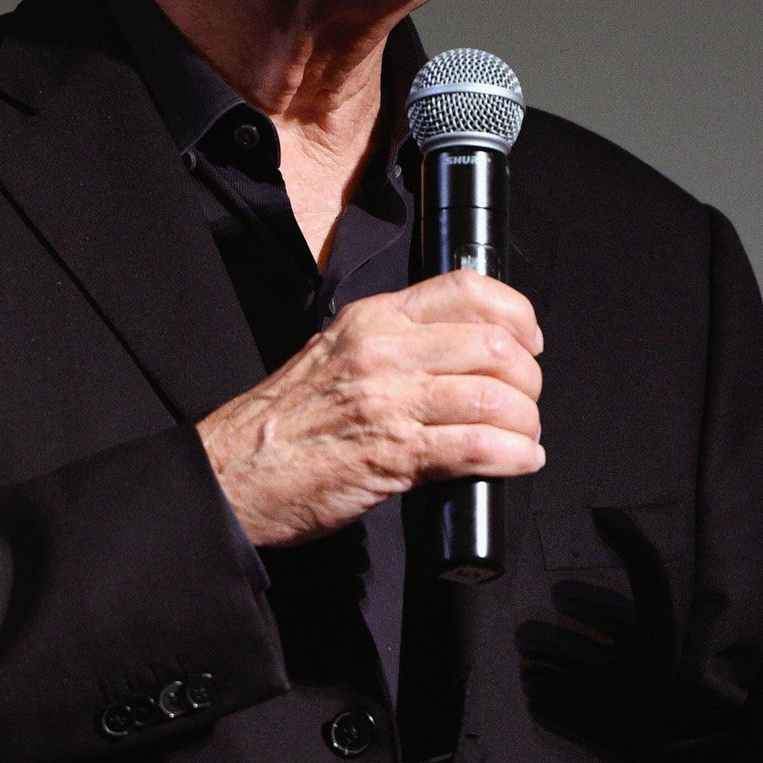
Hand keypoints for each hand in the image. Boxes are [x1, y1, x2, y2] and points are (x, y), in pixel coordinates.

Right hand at [198, 271, 543, 548]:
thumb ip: (393, 348)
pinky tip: (518, 462)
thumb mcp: (336, 356)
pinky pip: (476, 446)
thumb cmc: (282, 425)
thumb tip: (456, 359)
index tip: (529, 341)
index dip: (516, 313)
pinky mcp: (393, 453)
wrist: (233, 473)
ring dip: (524, 423)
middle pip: (493, 345)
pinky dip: (512, 456)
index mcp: (372, 319)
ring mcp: (389, 401)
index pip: (466, 290)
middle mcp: (384, 351)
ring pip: (493, 396)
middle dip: (527, 380)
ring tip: (524, 438)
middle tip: (526, 404)